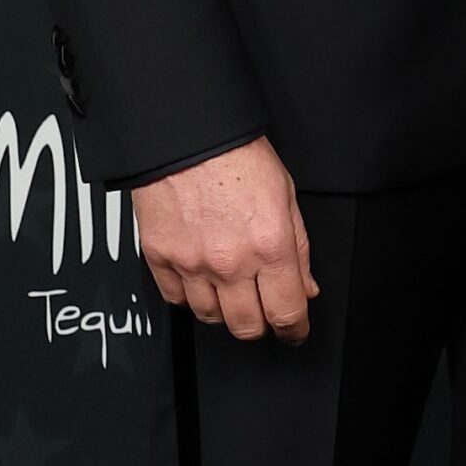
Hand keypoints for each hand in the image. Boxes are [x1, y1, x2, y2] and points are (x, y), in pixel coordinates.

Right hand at [132, 134, 317, 343]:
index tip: (295, 331)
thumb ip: (299, 248)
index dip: (295, 330)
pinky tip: (201, 275)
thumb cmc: (238, 156)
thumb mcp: (286, 195)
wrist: (187, 134)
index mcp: (270, 243)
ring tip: (230, 285)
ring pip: (211, 318)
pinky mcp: (161, 259)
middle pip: (247, 327)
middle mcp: (231, 261)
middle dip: (261, 323)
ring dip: (225, 309)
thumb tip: (305, 287)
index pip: (287, 312)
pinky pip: (177, 300)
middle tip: (263, 307)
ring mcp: (192, 263)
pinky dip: (191, 295)